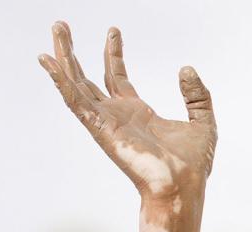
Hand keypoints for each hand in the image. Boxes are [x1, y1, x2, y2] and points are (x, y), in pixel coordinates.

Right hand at [38, 22, 216, 203]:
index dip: (113, 53)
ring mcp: (106, 121)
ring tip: (56, 29)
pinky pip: (75, 101)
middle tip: (61, 25)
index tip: (112, 31)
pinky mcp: (100, 128)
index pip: (117, 76)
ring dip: (63, 57)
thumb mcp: (202, 121)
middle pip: (87, 77)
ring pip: (76, 84)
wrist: (183, 185)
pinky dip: (61, 81)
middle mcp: (116, 115)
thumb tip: (187, 69)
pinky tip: (49, 62)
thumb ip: (197, 95)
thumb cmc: (193, 165)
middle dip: (73, 51)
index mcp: (137, 112)